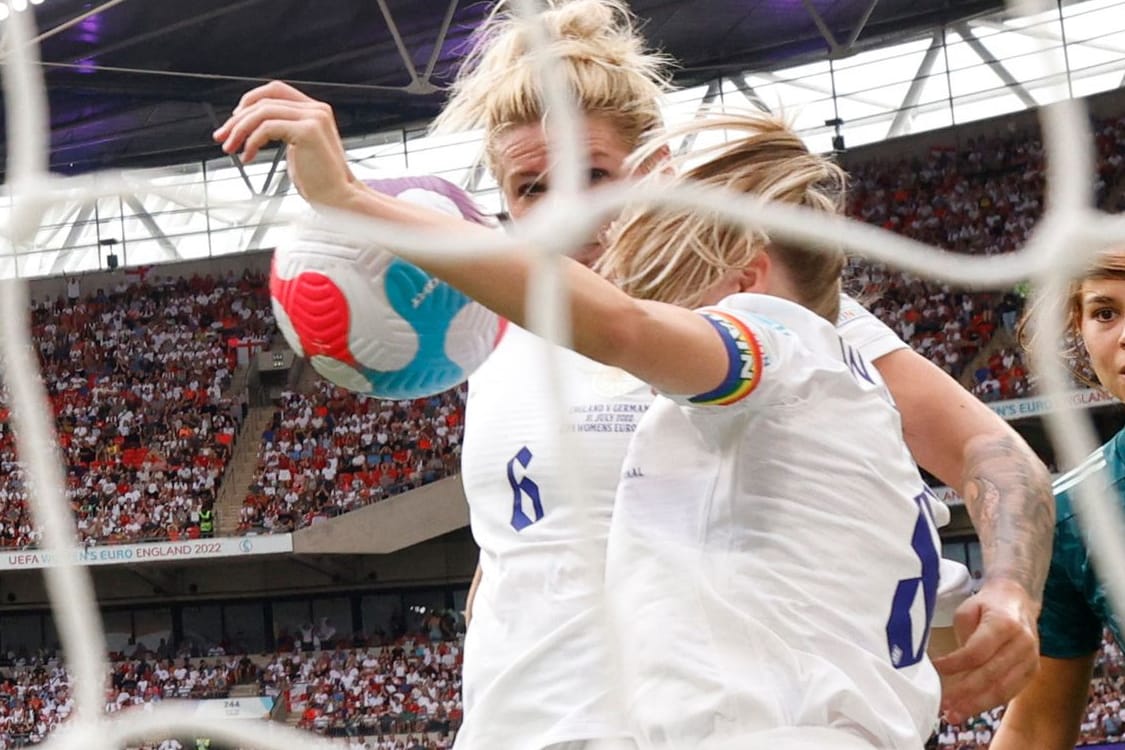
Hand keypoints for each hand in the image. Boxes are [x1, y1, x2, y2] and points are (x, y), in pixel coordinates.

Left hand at [212, 81, 361, 209]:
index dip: (249, 101)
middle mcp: (316, 109)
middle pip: (264, 101)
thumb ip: (283, 132)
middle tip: (222, 137)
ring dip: (240, 130)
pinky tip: (248, 156)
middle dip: (237, 120)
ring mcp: (314, 118)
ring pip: (262, 112)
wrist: (339, 199)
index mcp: (314, 111)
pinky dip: (252, 142)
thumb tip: (254, 129)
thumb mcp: (298, 150)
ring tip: (231, 149)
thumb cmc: (320, 182)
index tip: (233, 121)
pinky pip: (267, 128)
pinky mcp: (308, 131)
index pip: (275, 90)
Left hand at [932, 579, 1039, 722]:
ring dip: (976, 705)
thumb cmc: (987, 606)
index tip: (936, 669)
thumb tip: (953, 667)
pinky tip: (970, 709)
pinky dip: (988, 703)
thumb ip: (963, 636)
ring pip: (1002, 689)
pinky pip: (1009, 692)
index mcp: (1004, 623)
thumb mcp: (968, 610)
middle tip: (944, 705)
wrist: (1018, 600)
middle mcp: (1022, 643)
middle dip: (965, 693)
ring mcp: (1030, 659)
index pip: (977, 651)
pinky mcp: (1032, 671)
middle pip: (991, 675)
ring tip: (954, 715)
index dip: (955, 664)